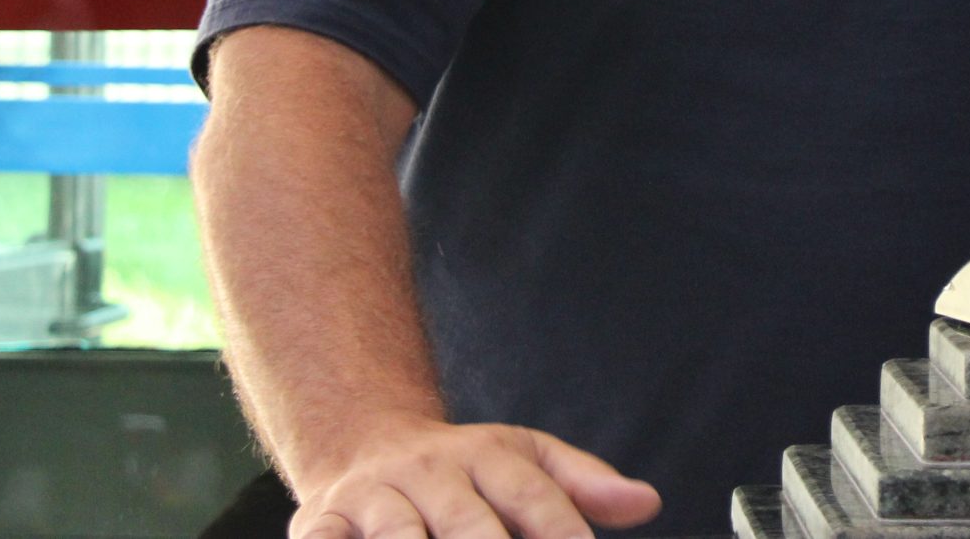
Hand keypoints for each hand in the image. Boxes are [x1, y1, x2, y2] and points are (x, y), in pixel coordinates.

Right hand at [289, 416, 661, 538]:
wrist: (364, 440)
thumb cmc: (463, 470)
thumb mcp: (524, 460)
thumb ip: (582, 484)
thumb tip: (648, 503)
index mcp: (489, 457)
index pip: (534, 497)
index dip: (562, 531)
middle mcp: (432, 474)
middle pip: (471, 527)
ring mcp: (376, 499)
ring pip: (400, 538)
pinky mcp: (321, 523)